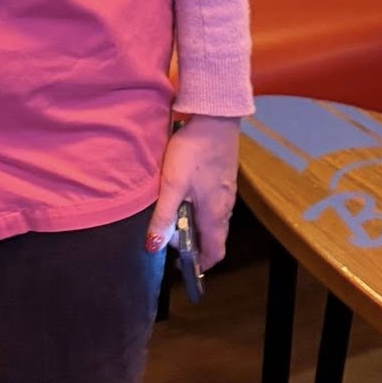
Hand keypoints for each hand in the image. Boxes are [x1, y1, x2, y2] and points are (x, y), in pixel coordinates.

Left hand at [147, 114, 239, 270]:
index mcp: (214, 214)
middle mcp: (226, 207)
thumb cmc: (193, 152)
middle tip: (172, 236)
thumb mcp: (172, 185)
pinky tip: (186, 194)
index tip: (183, 264)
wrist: (215, 118)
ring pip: (215, 220)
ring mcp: (228, 192)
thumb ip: (163, 216)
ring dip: (198, 225)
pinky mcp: (225, 178)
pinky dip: (202, 209)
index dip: (201, 263)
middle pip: (215, 237)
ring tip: (175, 215)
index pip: (216, 252)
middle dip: (195, 243)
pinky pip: (216, 204)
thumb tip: (153, 247)